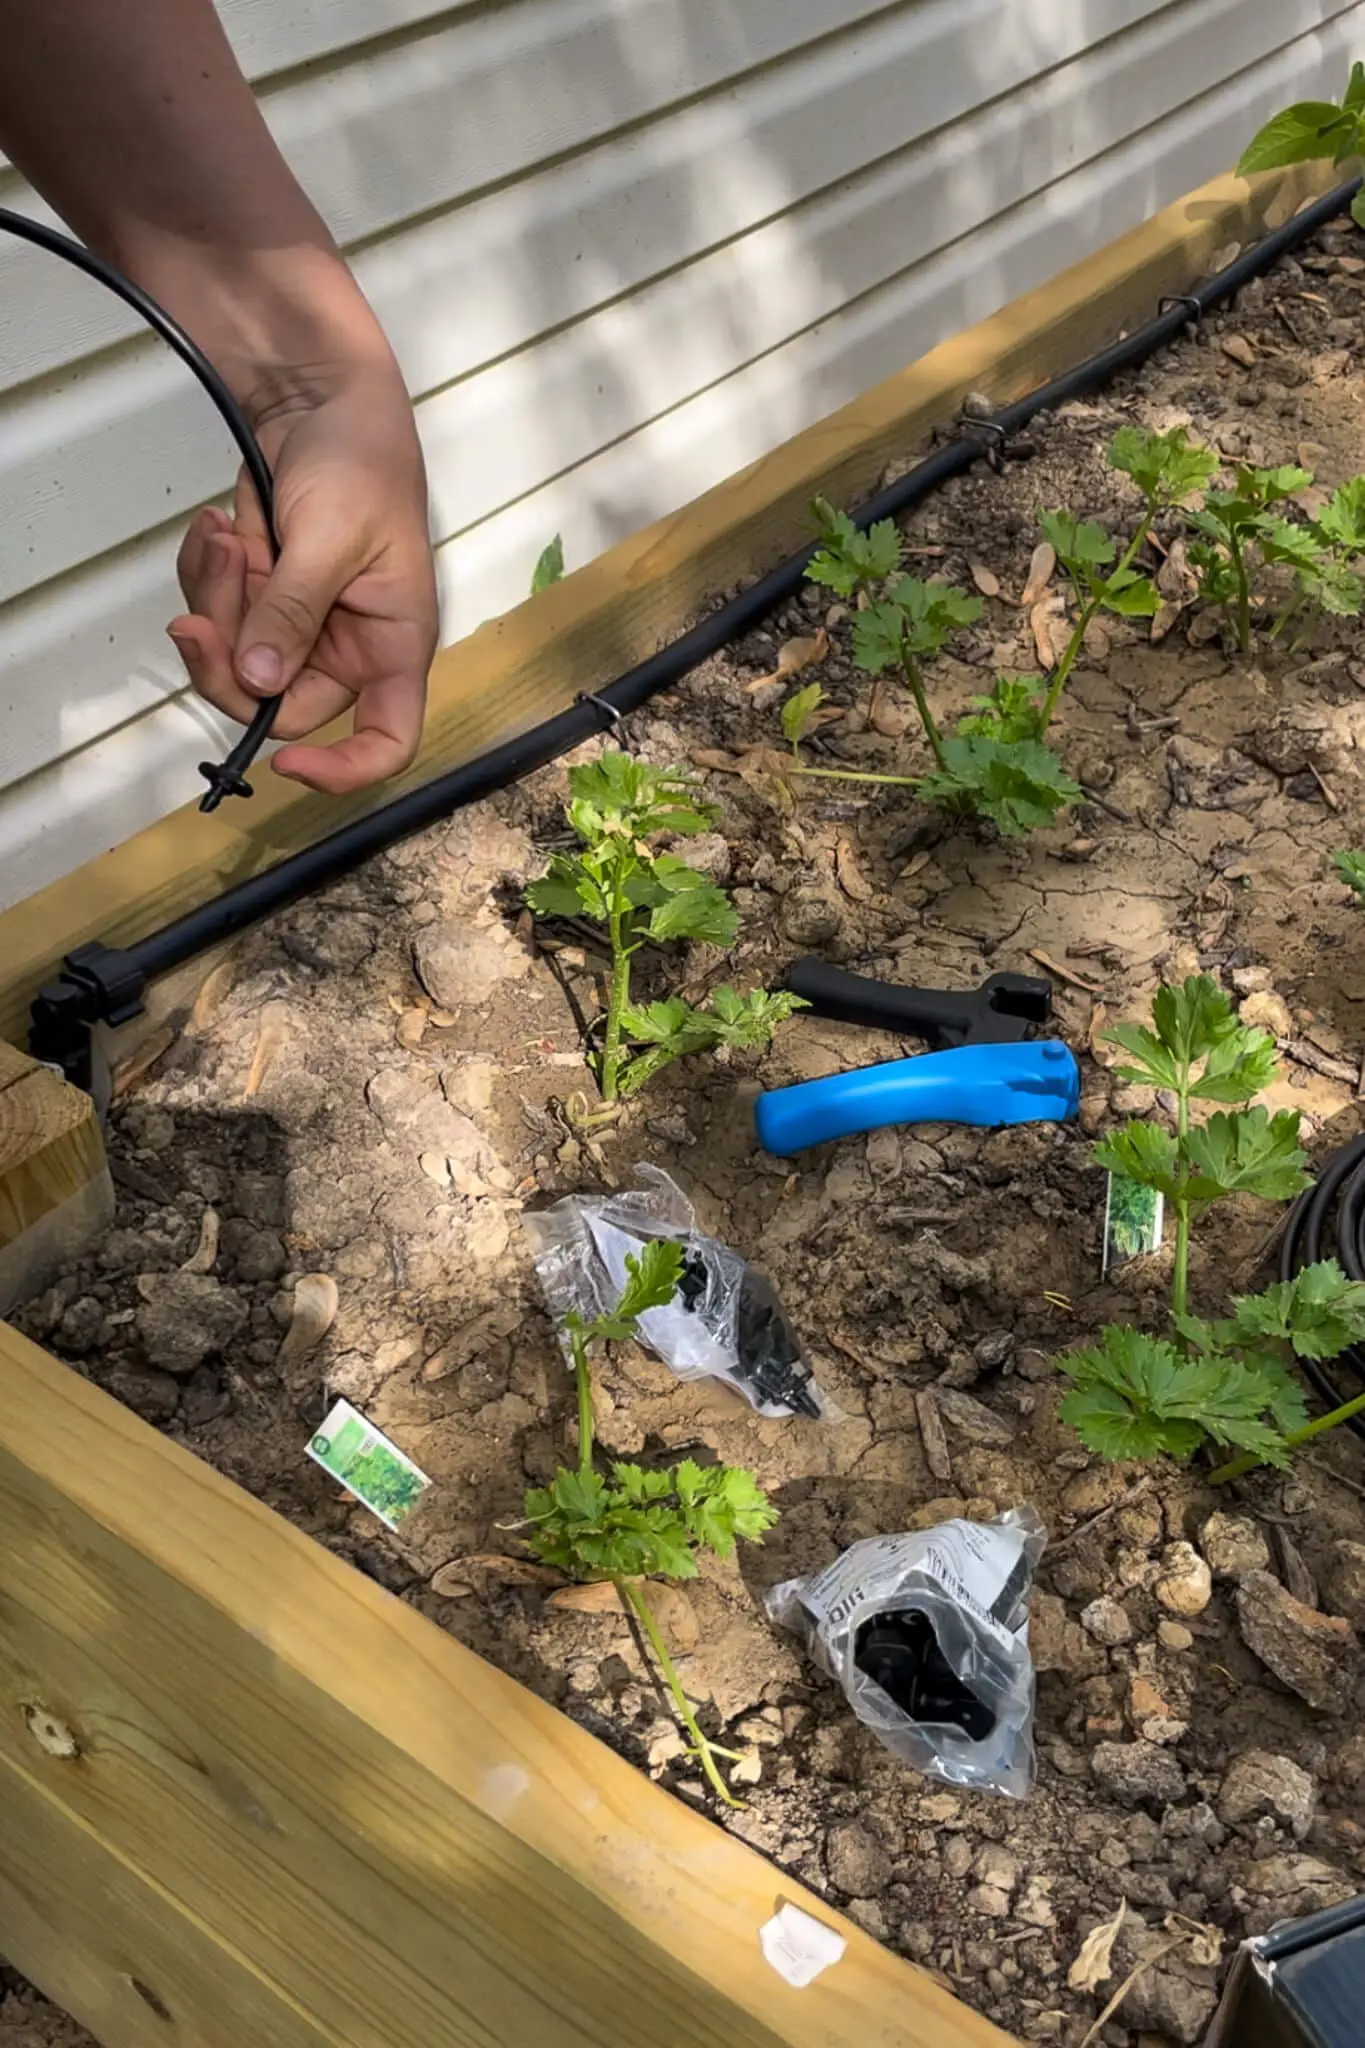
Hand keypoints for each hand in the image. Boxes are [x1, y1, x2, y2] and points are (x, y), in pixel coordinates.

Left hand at [169, 362, 438, 794]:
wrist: (320, 389)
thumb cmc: (358, 459)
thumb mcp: (330, 538)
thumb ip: (293, 614)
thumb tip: (260, 684)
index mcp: (392, 645)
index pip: (387, 740)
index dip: (344, 769)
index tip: (287, 764)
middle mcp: (348, 646)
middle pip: (279, 702)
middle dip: (230, 660)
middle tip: (194, 622)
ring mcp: (299, 619)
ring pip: (236, 657)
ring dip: (215, 602)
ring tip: (224, 537)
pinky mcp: (262, 589)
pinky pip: (218, 611)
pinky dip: (208, 573)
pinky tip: (219, 527)